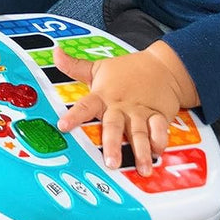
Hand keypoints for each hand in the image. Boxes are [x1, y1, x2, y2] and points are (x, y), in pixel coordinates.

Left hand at [55, 44, 193, 174]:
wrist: (163, 65)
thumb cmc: (128, 70)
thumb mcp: (99, 68)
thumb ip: (75, 66)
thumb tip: (56, 53)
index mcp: (104, 96)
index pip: (85, 106)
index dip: (74, 116)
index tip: (63, 126)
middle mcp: (121, 106)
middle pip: (115, 126)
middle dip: (113, 144)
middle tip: (111, 162)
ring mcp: (140, 112)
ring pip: (139, 132)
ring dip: (141, 150)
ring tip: (142, 167)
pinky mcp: (158, 116)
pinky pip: (159, 128)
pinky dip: (160, 139)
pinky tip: (159, 150)